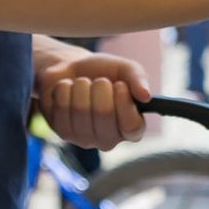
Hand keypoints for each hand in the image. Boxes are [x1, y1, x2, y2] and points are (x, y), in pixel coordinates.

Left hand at [34, 48, 149, 149]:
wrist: (71, 69)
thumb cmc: (103, 71)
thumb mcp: (125, 68)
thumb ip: (138, 79)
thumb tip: (146, 96)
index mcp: (132, 127)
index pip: (132, 127)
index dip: (124, 103)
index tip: (119, 85)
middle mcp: (110, 139)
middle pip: (104, 114)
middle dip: (100, 87)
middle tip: (100, 80)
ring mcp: (85, 139)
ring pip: (80, 110)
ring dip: (80, 86)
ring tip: (83, 83)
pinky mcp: (63, 133)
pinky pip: (62, 108)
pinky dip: (64, 90)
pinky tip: (67, 90)